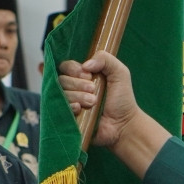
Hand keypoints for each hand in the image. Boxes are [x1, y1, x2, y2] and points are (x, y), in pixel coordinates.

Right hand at [58, 51, 170, 177]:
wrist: (123, 124)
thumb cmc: (122, 99)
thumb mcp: (120, 73)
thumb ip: (105, 59)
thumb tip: (85, 65)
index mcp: (83, 76)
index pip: (66, 66)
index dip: (73, 69)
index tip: (88, 74)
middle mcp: (73, 88)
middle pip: (61, 79)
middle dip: (77, 84)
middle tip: (93, 89)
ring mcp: (70, 103)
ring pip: (61, 94)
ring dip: (78, 96)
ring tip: (93, 102)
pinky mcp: (68, 117)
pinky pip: (60, 108)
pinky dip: (70, 106)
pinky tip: (80, 109)